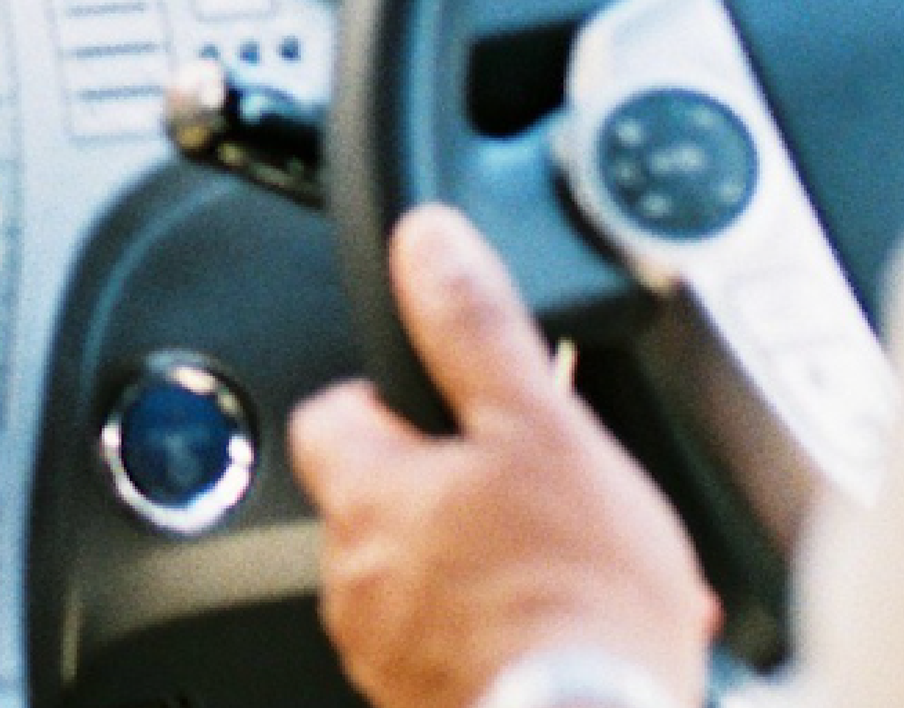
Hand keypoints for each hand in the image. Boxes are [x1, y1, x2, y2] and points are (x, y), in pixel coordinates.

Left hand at [288, 206, 718, 707]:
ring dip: (485, 563)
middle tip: (529, 484)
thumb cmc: (572, 595)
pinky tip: (575, 622)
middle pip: (383, 503)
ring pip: (428, 579)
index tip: (438, 395)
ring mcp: (391, 655)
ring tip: (569, 560)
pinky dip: (511, 629)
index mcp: (370, 497)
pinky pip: (463, 646)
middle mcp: (359, 583)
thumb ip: (475, 328)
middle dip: (450, 488)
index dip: (383, 394)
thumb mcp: (538, 424)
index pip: (328, 415)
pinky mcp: (433, 702)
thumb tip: (427, 241)